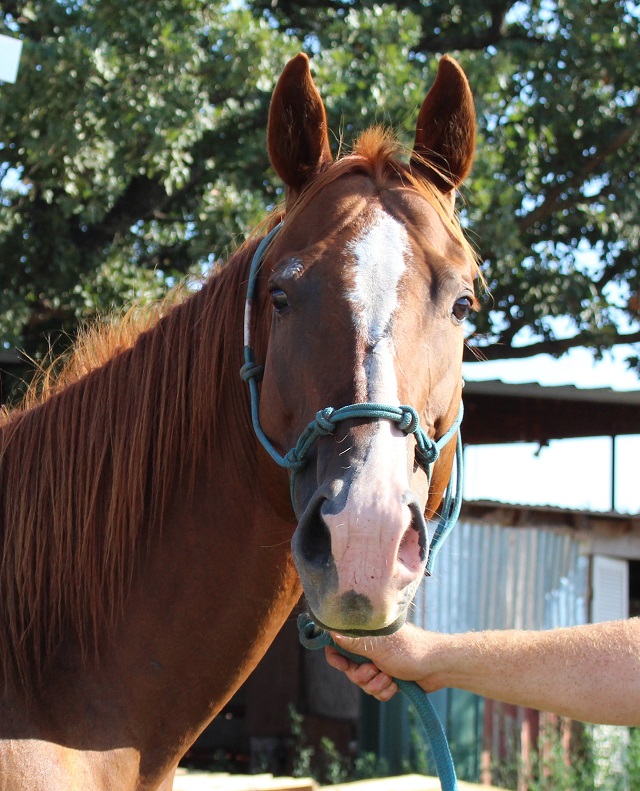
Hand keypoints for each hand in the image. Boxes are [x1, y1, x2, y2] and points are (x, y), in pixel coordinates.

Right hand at [323, 623, 440, 700]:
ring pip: (363, 684)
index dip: (336, 657)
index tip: (342, 665)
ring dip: (376, 685)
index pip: (339, 645)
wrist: (436, 667)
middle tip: (375, 670)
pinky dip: (384, 691)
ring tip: (390, 678)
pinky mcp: (387, 678)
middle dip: (362, 676)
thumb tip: (331, 631)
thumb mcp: (379, 647)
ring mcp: (379, 665)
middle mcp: (370, 650)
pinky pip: (375, 693)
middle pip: (349, 670)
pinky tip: (396, 685)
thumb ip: (354, 642)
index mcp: (366, 636)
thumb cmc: (409, 651)